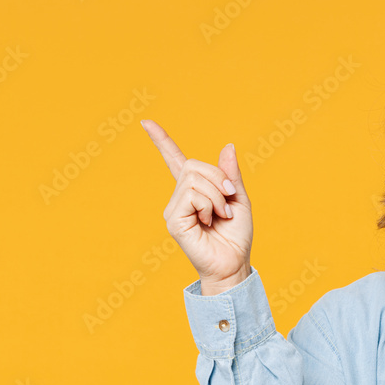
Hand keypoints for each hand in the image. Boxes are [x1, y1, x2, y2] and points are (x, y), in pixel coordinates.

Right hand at [141, 119, 252, 285]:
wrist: (233, 263)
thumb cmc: (236, 236)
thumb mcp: (239, 199)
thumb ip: (231, 174)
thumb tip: (227, 146)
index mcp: (194, 190)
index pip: (174, 160)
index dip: (161, 140)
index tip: (145, 121)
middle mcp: (179, 197)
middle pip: (193, 165)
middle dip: (219, 179)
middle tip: (228, 202)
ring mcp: (173, 208)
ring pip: (194, 179)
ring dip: (216, 195)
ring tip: (220, 215)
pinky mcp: (173, 220)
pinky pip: (192, 195)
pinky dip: (208, 205)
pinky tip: (209, 222)